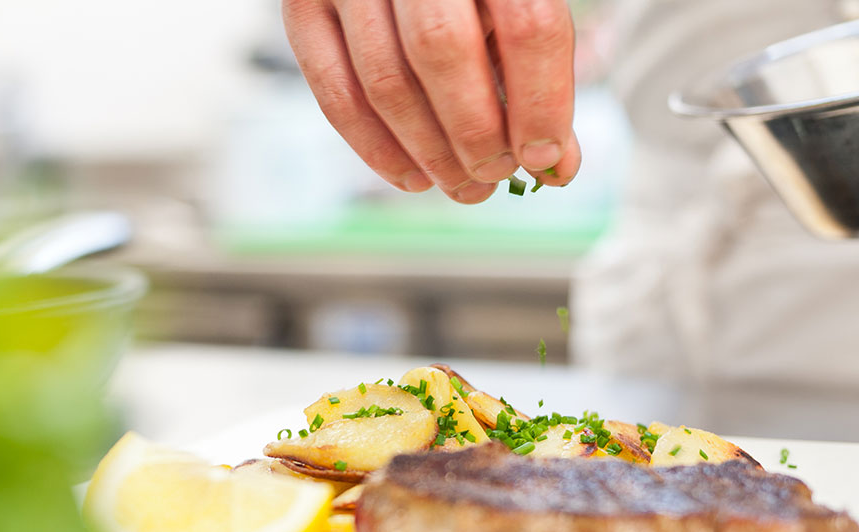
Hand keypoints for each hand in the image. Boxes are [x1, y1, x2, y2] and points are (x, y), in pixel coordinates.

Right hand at [283, 0, 579, 203]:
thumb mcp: (515, 0)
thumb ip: (537, 74)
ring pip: (385, 81)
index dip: (541, 102)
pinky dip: (375, 148)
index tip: (542, 157)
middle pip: (444, 51)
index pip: (527, 24)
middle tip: (494, 176)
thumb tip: (555, 166)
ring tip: (461, 186)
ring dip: (428, 152)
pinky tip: (413, 176)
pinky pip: (335, 92)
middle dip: (475, 133)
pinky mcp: (304, 2)